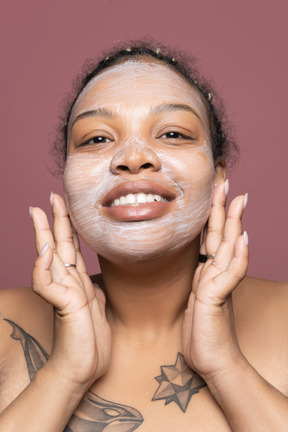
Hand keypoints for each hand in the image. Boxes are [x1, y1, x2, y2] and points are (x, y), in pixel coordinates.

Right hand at [30, 193, 111, 390]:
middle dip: (55, 219)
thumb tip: (95, 284)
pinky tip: (44, 250)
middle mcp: (69, 283)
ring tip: (38, 211)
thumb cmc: (89, 342)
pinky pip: (48, 284)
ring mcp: (64, 293)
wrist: (83, 368)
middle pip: (59, 245)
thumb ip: (93, 294)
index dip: (68, 226)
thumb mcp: (97, 311)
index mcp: (78, 282)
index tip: (66, 206)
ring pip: (49, 257)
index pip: (71, 248)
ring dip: (43, 234)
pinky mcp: (63, 306)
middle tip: (50, 197)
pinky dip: (42, 267)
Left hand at [182, 181, 248, 382]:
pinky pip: (231, 274)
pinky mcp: (218, 299)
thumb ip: (200, 281)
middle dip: (224, 209)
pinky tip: (243, 238)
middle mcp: (216, 275)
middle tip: (227, 184)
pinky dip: (239, 256)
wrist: (213, 362)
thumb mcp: (195, 301)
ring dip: (234, 223)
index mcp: (208, 274)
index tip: (214, 194)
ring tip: (240, 200)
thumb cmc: (202, 334)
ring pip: (228, 248)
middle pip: (221, 236)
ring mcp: (219, 285)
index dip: (212, 216)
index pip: (211, 238)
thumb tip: (202, 264)